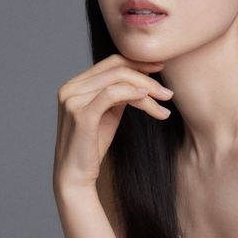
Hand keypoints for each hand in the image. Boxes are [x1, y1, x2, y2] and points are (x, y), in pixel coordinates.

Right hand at [53, 54, 173, 191]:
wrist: (76, 175)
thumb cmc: (92, 146)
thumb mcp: (107, 113)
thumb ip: (118, 94)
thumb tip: (143, 78)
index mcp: (75, 85)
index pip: (110, 62)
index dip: (137, 62)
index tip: (160, 67)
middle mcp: (70, 88)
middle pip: (116, 69)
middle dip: (147, 77)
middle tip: (168, 93)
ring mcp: (73, 100)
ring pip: (118, 80)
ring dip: (147, 89)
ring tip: (164, 103)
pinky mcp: (81, 115)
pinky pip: (112, 94)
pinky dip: (133, 94)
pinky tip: (148, 100)